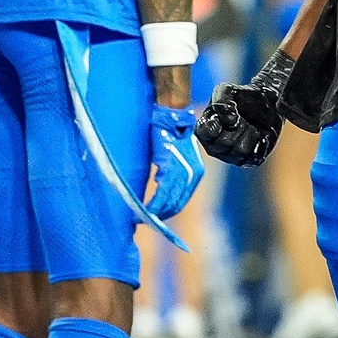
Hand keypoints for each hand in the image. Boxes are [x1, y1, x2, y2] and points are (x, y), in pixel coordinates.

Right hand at [147, 105, 205, 219]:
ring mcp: (183, 172)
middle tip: (145, 221)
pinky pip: (162, 192)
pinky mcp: (170, 167)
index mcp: (196, 173)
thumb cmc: (172, 134)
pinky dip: (153, 203)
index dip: (167, 212)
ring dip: (155, 212)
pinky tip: (145, 209)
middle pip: (176, 205)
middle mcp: (193, 176)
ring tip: (141, 217)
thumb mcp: (178, 157)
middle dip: (160, 216)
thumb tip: (161, 188)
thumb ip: (173, 174)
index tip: (155, 220)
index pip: (181, 201)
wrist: (172, 116)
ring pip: (169, 202)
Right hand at [196, 49, 294, 166]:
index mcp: (205, 129)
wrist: (266, 102)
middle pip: (226, 143)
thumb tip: (229, 121)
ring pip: (241, 151)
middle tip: (243, 118)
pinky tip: (262, 135)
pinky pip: (254, 158)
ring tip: (251, 125)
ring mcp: (232, 156)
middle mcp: (215, 146)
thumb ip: (221, 101)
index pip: (206, 133)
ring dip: (250, 134)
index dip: (219, 123)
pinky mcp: (249, 160)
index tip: (231, 114)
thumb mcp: (227, 90)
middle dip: (239, 126)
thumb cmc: (241, 96)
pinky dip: (261, 144)